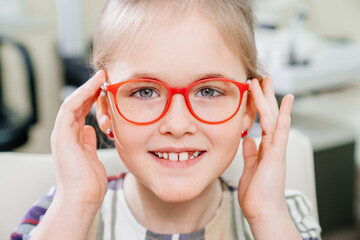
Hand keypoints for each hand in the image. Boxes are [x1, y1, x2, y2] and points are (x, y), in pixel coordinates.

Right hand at [51, 70, 107, 206]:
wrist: (82, 198)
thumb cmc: (89, 183)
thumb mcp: (92, 157)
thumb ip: (88, 143)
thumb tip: (90, 130)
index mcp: (73, 138)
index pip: (82, 112)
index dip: (93, 98)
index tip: (106, 88)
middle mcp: (66, 134)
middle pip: (77, 105)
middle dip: (91, 90)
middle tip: (104, 77)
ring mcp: (62, 134)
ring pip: (72, 103)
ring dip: (87, 88)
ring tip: (100, 77)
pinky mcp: (62, 135)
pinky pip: (70, 108)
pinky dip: (81, 96)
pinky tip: (93, 87)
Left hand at [238, 77, 293, 221]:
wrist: (263, 212)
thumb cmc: (257, 194)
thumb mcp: (250, 168)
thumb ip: (251, 153)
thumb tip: (248, 140)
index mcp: (265, 149)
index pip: (262, 122)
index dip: (258, 106)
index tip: (254, 92)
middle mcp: (273, 146)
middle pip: (269, 116)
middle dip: (265, 97)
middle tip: (262, 79)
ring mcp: (276, 149)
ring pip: (274, 118)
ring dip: (269, 99)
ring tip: (265, 81)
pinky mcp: (277, 154)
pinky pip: (281, 131)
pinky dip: (284, 115)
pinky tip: (286, 101)